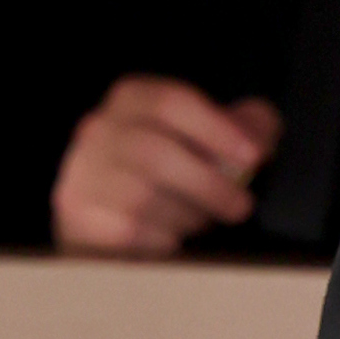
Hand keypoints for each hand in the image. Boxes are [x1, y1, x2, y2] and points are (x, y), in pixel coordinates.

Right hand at [52, 79, 284, 253]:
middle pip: (155, 153)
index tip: (253, 156)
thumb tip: (260, 130)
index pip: (171, 102)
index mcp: (133, 98)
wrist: (104, 211)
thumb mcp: (208, 137)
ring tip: (200, 221)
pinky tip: (172, 239)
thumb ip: (244, 126)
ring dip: (185, 216)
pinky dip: (162, 240)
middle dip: (208, 184)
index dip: (217, 128)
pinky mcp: (79, 213)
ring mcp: (84, 171)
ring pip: (141, 198)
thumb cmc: (168, 169)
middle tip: (240, 207)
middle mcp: (100, 128)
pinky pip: (129, 231)